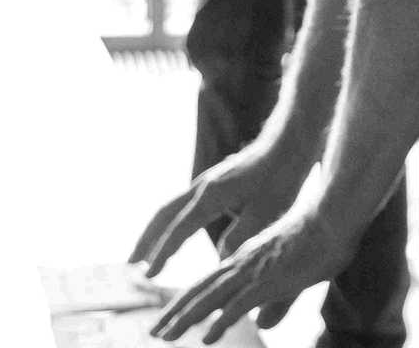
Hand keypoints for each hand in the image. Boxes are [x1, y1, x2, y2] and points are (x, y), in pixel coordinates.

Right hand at [128, 139, 312, 279]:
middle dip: (146, 241)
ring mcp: (206, 183)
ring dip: (154, 232)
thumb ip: (241, 238)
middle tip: (130, 265)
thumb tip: (219, 260)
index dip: (163, 254)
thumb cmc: (281, 176)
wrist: (288, 142)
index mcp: (211, 195)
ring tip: (143, 255)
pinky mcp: (214, 183)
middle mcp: (202, 187)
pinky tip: (176, 236)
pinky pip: (183, 206)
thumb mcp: (265, 212)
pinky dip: (170, 223)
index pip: (179, 229)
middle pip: (163, 215)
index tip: (149, 275)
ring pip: (170, 209)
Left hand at [148, 184, 358, 343]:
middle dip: (175, 313)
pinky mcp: (268, 279)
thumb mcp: (292, 278)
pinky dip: (221, 321)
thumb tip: (261, 326)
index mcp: (245, 260)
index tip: (169, 319)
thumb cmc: (318, 243)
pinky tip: (207, 337)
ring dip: (185, 318)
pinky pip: (239, 304)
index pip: (208, 285)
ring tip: (165, 336)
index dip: (187, 302)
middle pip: (201, 291)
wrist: (333, 219)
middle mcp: (242, 263)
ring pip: (211, 298)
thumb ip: (275, 303)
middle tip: (154, 333)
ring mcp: (253, 271)